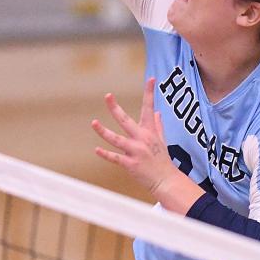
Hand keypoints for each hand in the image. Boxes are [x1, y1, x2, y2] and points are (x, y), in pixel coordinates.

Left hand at [92, 78, 187, 199]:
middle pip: (126, 120)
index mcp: (149, 131)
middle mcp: (141, 138)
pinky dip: (105, 154)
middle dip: (115, 108)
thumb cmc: (162, 160)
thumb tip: (157, 112)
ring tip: (94, 122)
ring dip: (104, 131)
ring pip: (116, 139)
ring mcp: (135, 151)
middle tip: (108, 96)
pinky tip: (96, 149)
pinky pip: (115, 158)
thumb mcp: (161, 141)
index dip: (150, 93)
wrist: (166, 181)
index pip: (149, 108)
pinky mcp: (130, 164)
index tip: (151, 79)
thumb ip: (158, 126)